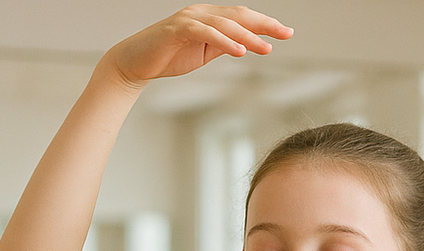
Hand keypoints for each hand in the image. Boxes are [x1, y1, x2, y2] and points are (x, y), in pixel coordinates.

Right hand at [104, 5, 292, 89]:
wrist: (136, 63)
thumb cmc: (170, 56)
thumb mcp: (205, 52)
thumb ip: (225, 45)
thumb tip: (248, 45)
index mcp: (209, 18)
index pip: (242, 17)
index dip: (265, 23)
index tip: (287, 32)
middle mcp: (201, 14)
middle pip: (238, 15)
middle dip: (264, 24)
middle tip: (286, 33)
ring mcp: (188, 19)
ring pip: (225, 24)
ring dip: (248, 36)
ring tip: (267, 49)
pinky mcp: (177, 30)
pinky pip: (205, 33)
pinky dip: (224, 41)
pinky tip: (240, 51)